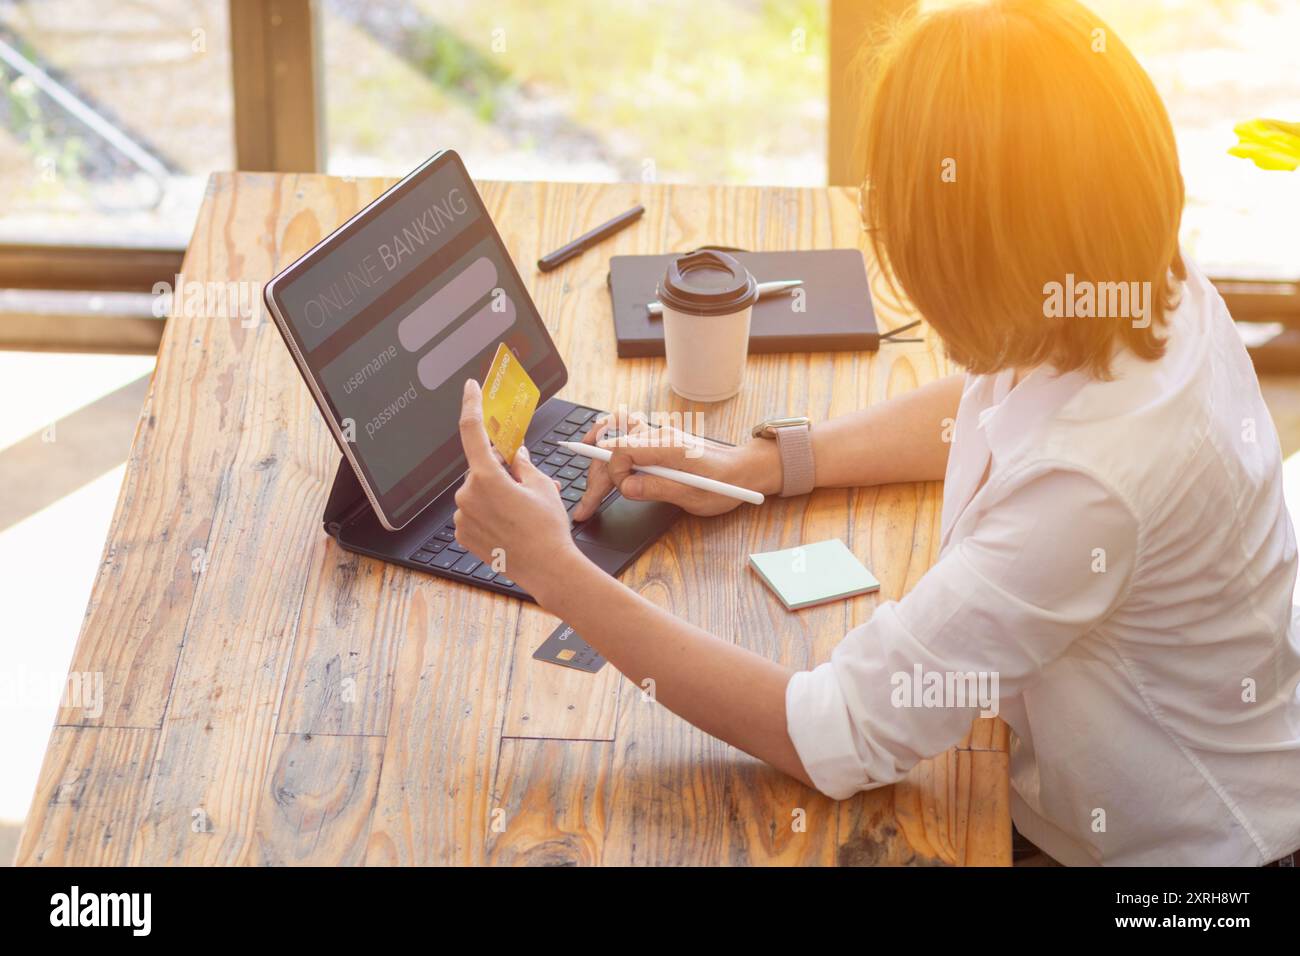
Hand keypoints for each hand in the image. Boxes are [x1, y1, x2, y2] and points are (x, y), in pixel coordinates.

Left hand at [453, 379, 583, 594]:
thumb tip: (515, 453)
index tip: (470, 389)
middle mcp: (468, 495)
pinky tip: (508, 525)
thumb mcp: (541, 486)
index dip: (471, 405)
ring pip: (476, 491)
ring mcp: (462, 516)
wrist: (547, 569)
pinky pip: (472, 512)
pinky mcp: (463, 534)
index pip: (472, 430)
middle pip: (480, 468)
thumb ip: (523, 464)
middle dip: (498, 469)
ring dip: (494, 494)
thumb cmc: (547, 529)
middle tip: (523, 483)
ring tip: (520, 513)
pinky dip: (487, 512)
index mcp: (487, 477)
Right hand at [571, 411, 781, 519]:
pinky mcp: (656, 441)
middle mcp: (659, 435)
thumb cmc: (724, 484)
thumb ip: (658, 488)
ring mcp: (657, 436)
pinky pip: (624, 435)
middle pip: (612, 445)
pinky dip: (607, 447)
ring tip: (587, 491)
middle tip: (585, 508)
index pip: (623, 448)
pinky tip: (599, 460)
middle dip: (595, 476)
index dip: (613, 471)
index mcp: (668, 446)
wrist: (743, 470)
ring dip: (597, 462)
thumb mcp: (694, 496)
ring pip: (614, 438)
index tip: (617, 491)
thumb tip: (627, 487)